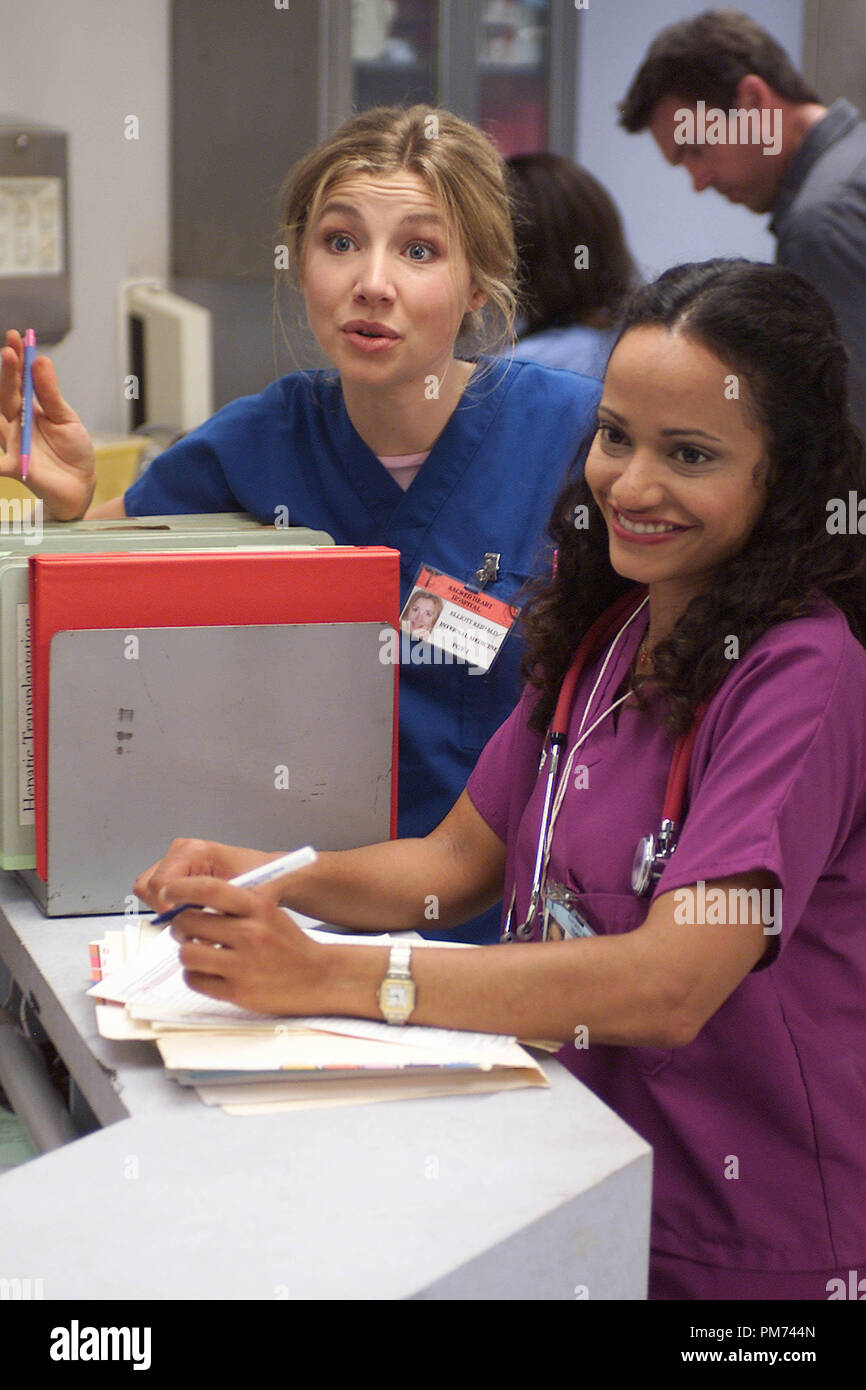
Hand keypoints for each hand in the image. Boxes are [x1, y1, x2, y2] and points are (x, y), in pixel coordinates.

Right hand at [0, 329, 95, 518]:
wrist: (80, 484)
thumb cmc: (72, 451)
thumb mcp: (65, 418)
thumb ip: (51, 394)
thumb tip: (41, 361)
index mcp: (28, 409)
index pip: (19, 380)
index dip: (17, 359)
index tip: (17, 336)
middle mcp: (15, 423)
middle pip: (8, 394)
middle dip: (9, 370)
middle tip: (12, 348)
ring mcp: (12, 443)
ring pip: (0, 418)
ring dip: (2, 391)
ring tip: (7, 362)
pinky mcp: (14, 465)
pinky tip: (0, 455)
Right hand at [133, 838, 281, 909]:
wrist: (269, 874)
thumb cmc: (260, 881)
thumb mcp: (240, 899)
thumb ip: (211, 908)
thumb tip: (183, 919)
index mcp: (195, 851)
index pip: (161, 884)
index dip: (168, 908)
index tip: (184, 922)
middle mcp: (181, 850)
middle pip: (149, 886)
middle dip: (165, 908)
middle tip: (191, 919)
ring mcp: (175, 858)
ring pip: (148, 889)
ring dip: (166, 906)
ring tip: (194, 914)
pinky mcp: (174, 868)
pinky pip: (155, 891)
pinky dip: (168, 903)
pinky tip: (191, 909)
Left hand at [165, 876, 331, 1014]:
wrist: (320, 977)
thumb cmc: (289, 944)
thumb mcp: (269, 913)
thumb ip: (234, 906)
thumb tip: (188, 904)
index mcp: (258, 908)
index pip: (209, 889)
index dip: (181, 889)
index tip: (169, 891)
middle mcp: (249, 934)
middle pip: (189, 923)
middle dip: (180, 925)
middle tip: (185, 929)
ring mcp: (243, 965)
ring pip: (187, 954)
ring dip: (186, 952)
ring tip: (198, 952)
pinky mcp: (238, 992)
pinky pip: (196, 980)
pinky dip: (195, 975)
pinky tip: (207, 972)